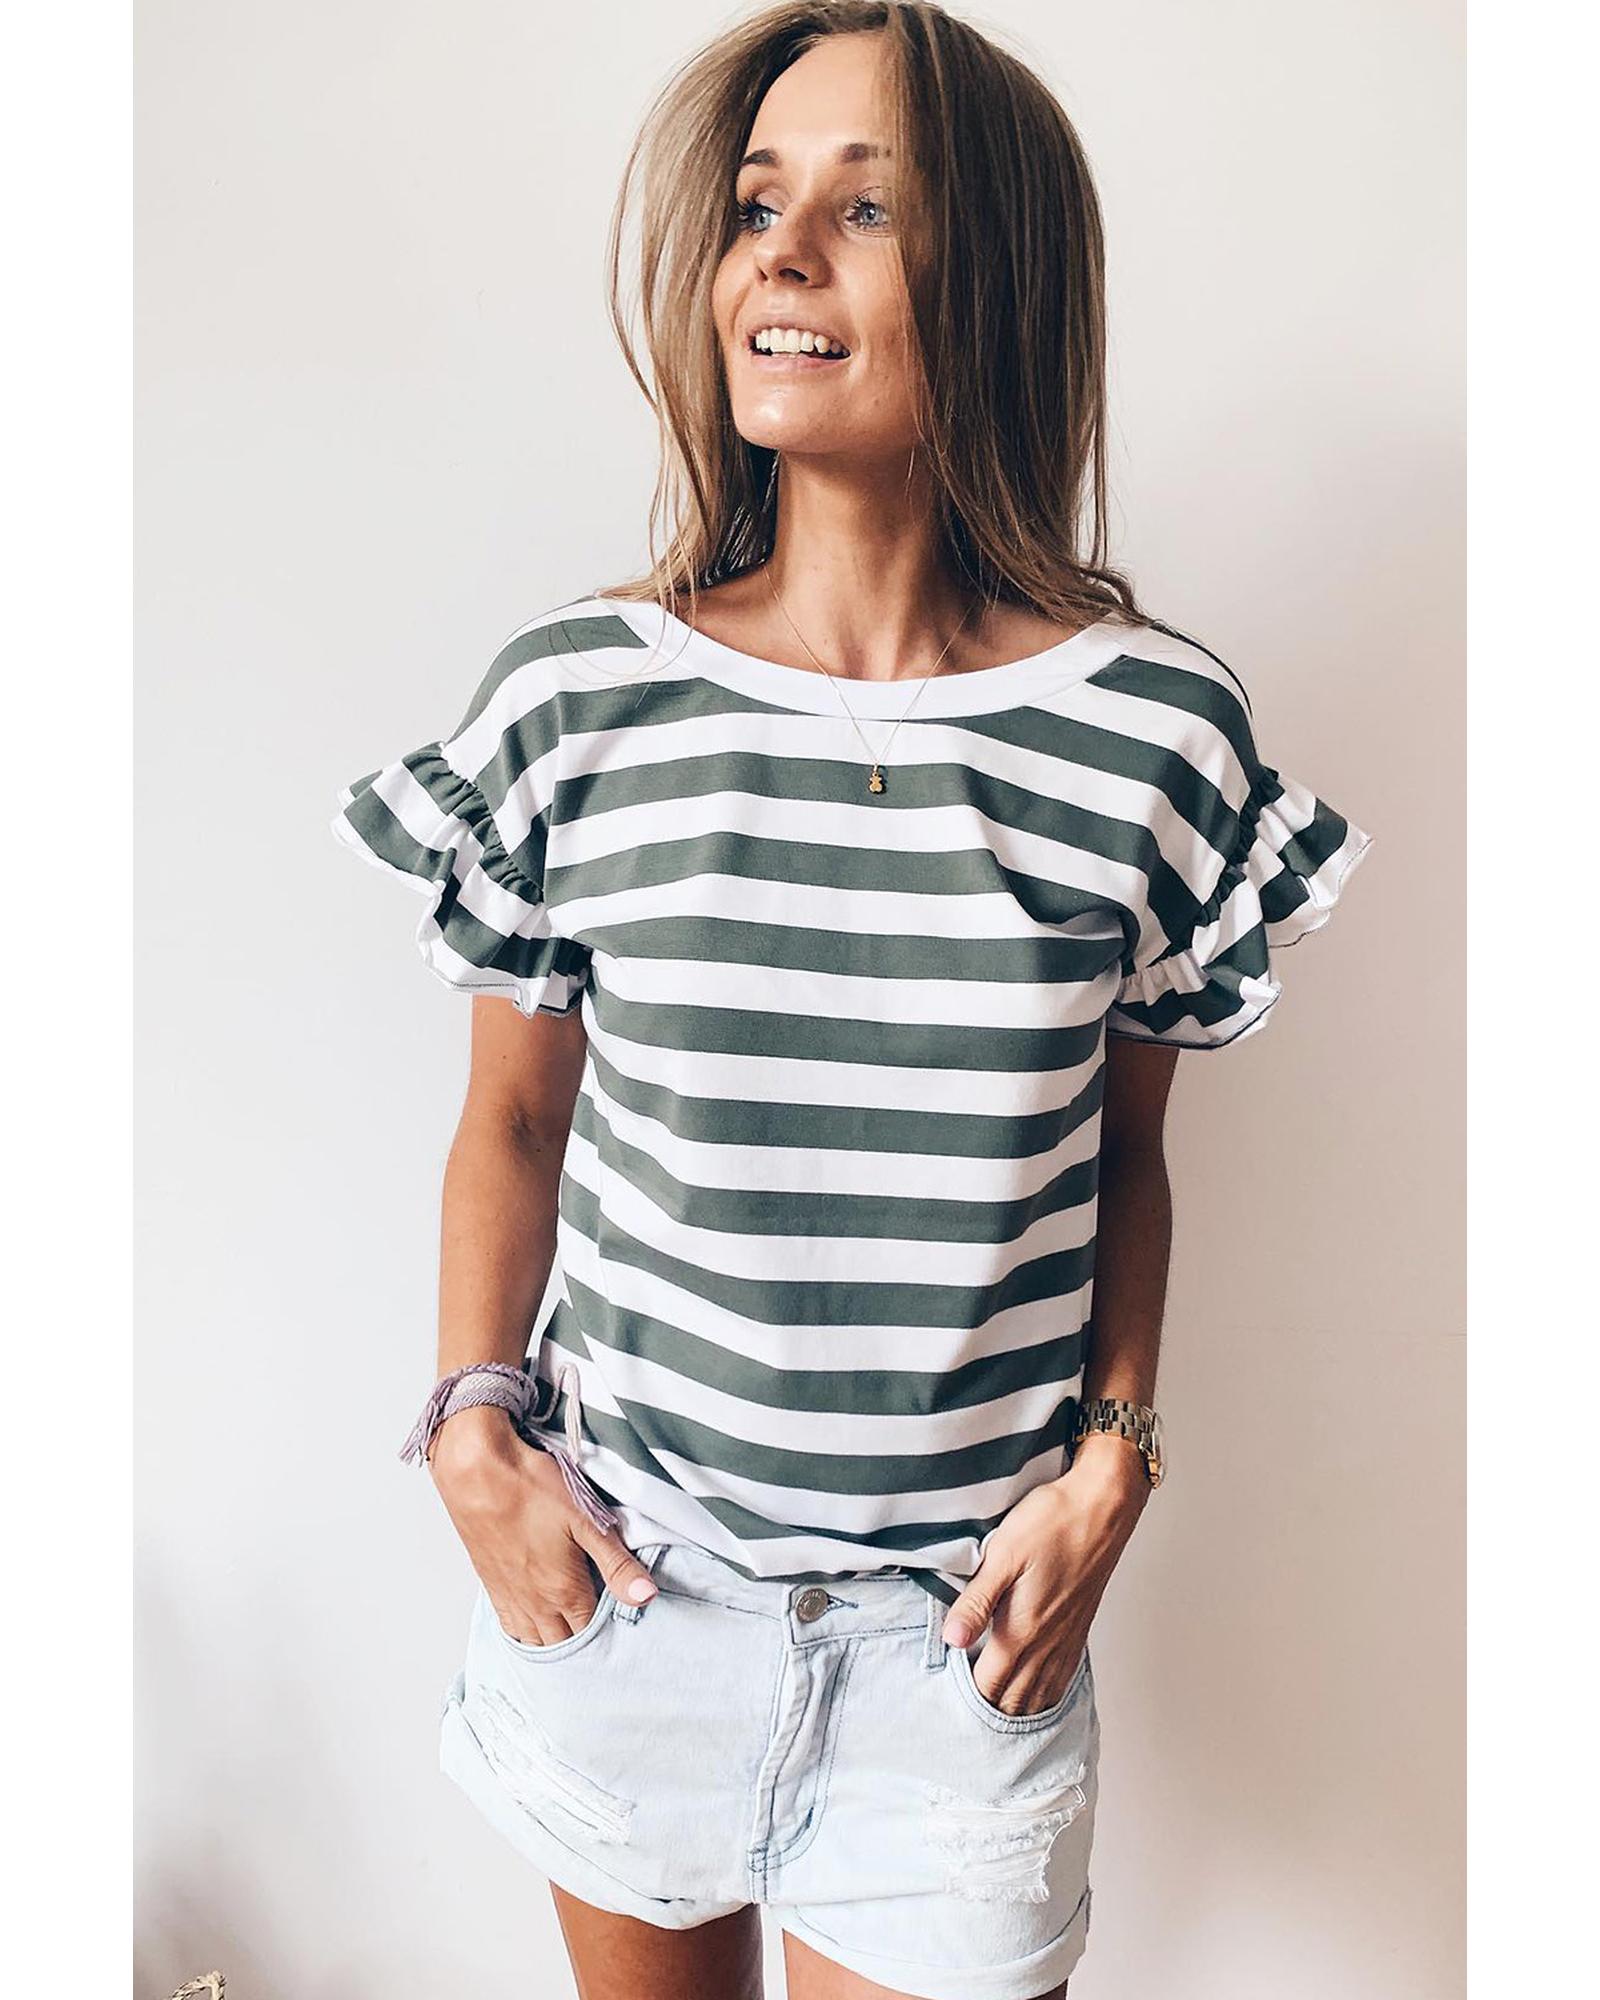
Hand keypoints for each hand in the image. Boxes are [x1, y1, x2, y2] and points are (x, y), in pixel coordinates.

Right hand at [428, 1406, 657, 1644]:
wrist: (476, 1473)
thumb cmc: (531, 1488)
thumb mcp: (585, 1519)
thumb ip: (616, 1563)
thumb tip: (646, 1597)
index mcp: (563, 1590)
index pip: (592, 1632)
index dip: (609, 1635)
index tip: (623, 1631)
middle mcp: (535, 1602)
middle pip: (564, 1645)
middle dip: (583, 1645)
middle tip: (602, 1637)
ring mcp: (510, 1596)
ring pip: (535, 1642)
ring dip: (554, 1645)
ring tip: (571, 1638)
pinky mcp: (491, 1584)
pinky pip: (510, 1628)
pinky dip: (525, 1636)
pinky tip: (533, 1630)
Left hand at [939, 1432, 1150, 1715]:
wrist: (1102, 1509)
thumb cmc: (1051, 1524)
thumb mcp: (1003, 1556)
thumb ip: (976, 1602)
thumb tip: (951, 1640)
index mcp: (1022, 1631)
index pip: (988, 1687)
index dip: (964, 1695)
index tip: (945, 1691)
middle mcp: (1047, 1646)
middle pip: (1013, 1702)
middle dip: (988, 1708)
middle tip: (961, 1703)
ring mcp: (1066, 1640)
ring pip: (1039, 1697)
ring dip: (1015, 1707)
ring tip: (992, 1704)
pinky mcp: (1078, 1630)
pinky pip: (1061, 1681)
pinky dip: (1043, 1696)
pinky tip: (1033, 1691)